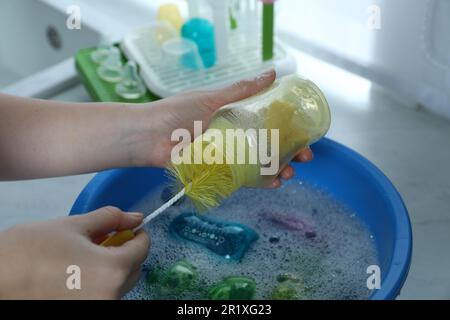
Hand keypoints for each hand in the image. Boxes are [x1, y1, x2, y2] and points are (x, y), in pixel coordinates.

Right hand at [0, 207, 149, 298]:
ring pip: (120, 285)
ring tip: (86, 255)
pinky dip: (100, 282)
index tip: (132, 228)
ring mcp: (97, 308)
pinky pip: (104, 296)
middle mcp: (109, 296)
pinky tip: (79, 271)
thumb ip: (110, 219)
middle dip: (126, 251)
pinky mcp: (86, 314)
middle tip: (107, 239)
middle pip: (134, 269)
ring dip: (112, 268)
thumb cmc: (28, 250)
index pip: (142, 249)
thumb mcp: (73, 226)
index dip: (139, 235)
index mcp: (111, 270)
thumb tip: (135, 217)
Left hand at [134, 70, 312, 186]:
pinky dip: (259, 182)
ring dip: (277, 170)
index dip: (288, 129)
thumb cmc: (178, 113)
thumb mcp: (213, 98)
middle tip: (303, 157)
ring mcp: (228, 157)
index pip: (268, 123)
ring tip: (288, 173)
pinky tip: (272, 183)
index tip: (304, 133)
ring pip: (259, 165)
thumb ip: (242, 90)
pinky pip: (243, 180)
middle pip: (268, 147)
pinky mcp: (219, 174)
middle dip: (288, 153)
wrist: (149, 136)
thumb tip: (273, 73)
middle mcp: (234, 138)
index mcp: (234, 117)